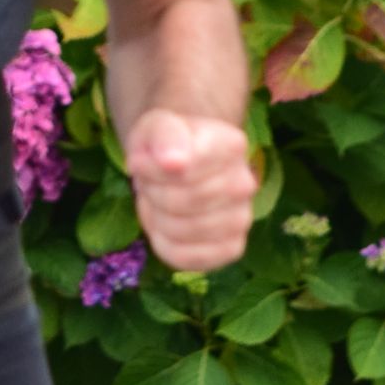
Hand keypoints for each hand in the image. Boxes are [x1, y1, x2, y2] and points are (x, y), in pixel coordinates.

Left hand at [123, 107, 256, 270]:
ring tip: (160, 201)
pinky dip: (164, 244)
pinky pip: (186, 257)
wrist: (178, 165)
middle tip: (150, 183)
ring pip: (181, 231)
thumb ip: (164, 136)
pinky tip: (167, 225)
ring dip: (156, 219)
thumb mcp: (156, 127)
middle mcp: (245, 183)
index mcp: (231, 145)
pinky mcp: (232, 248)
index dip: (149, 170)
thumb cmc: (166, 145)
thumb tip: (175, 162)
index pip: (182, 169)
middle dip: (152, 194)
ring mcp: (242, 218)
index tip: (140, 162)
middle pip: (181, 202)